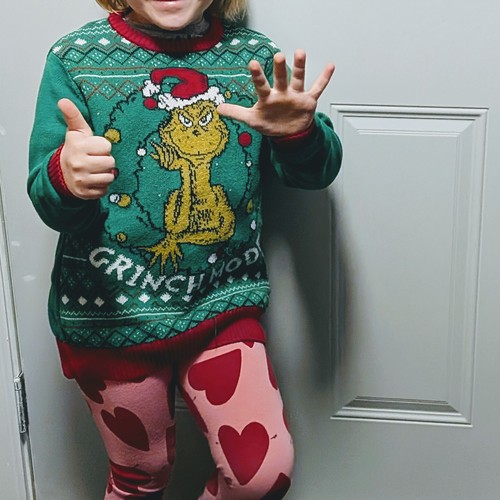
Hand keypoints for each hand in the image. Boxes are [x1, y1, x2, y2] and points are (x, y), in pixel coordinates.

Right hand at [58, 98, 115, 199]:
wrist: (61, 173)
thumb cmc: (75, 150)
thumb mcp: (75, 131)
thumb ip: (73, 115)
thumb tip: (63, 100)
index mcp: (77, 146)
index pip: (107, 146)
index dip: (103, 147)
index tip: (94, 148)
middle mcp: (78, 163)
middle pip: (110, 162)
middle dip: (106, 161)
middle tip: (95, 160)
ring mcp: (81, 180)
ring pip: (109, 177)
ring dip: (106, 174)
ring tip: (95, 170)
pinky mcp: (85, 193)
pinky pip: (104, 190)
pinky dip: (101, 186)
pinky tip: (93, 181)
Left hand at [217, 50, 334, 136]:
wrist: (289, 134)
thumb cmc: (271, 124)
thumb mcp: (252, 120)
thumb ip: (236, 113)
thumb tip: (218, 109)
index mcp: (268, 97)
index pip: (261, 85)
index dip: (257, 75)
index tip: (253, 63)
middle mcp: (282, 93)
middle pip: (280, 79)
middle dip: (280, 68)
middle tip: (278, 55)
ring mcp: (295, 96)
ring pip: (298, 79)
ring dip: (300, 67)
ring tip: (300, 52)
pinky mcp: (308, 101)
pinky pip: (317, 88)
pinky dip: (324, 78)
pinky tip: (330, 66)